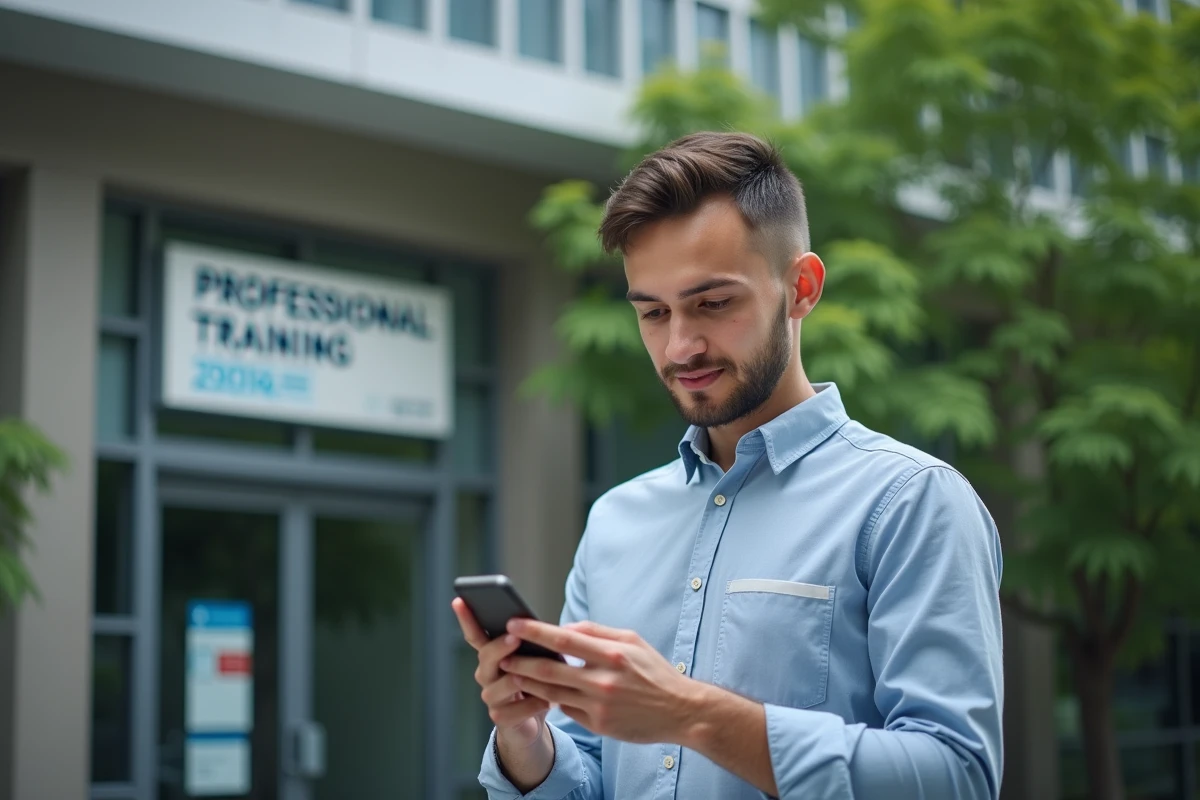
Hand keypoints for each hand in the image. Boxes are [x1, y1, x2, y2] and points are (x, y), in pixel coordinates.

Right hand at [452, 598, 549, 748]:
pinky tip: (550, 701)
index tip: (459, 601)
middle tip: (515, 637)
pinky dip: (534, 705)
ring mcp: (491, 696)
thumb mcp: (534, 659)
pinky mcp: (500, 718)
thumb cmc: (533, 682)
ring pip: (500, 684)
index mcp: (491, 655)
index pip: (475, 634)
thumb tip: (540, 627)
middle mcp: (486, 674)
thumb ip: (531, 644)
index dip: (466, 619)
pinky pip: (515, 710)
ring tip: (542, 674)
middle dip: (500, 646)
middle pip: (486, 656)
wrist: (530, 721)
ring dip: (522, 678)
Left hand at [499, 618, 696, 744]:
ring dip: (528, 682)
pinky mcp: (599, 725)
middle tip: (502, 654)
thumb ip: (598, 632)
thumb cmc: (655, 672)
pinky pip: (567, 709)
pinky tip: (544, 692)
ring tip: (512, 672)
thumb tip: (566, 628)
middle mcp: (603, 681)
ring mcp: (599, 705)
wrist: (680, 711)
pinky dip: (554, 699)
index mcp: (612, 654)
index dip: (535, 632)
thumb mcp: (633, 640)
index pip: (564, 640)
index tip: (513, 624)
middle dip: (521, 660)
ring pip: (552, 692)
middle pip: (550, 669)